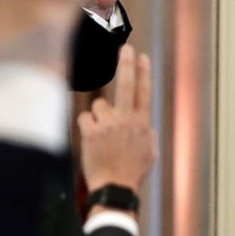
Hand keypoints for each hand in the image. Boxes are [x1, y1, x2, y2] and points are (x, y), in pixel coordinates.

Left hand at [78, 45, 156, 194]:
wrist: (114, 187)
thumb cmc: (131, 171)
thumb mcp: (149, 151)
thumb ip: (146, 131)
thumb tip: (143, 119)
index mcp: (142, 123)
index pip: (143, 91)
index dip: (142, 71)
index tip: (141, 56)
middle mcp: (127, 120)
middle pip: (125, 84)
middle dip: (126, 64)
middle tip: (125, 48)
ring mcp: (109, 124)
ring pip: (99, 105)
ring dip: (98, 117)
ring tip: (103, 137)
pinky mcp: (92, 131)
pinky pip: (85, 118)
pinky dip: (86, 127)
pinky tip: (92, 141)